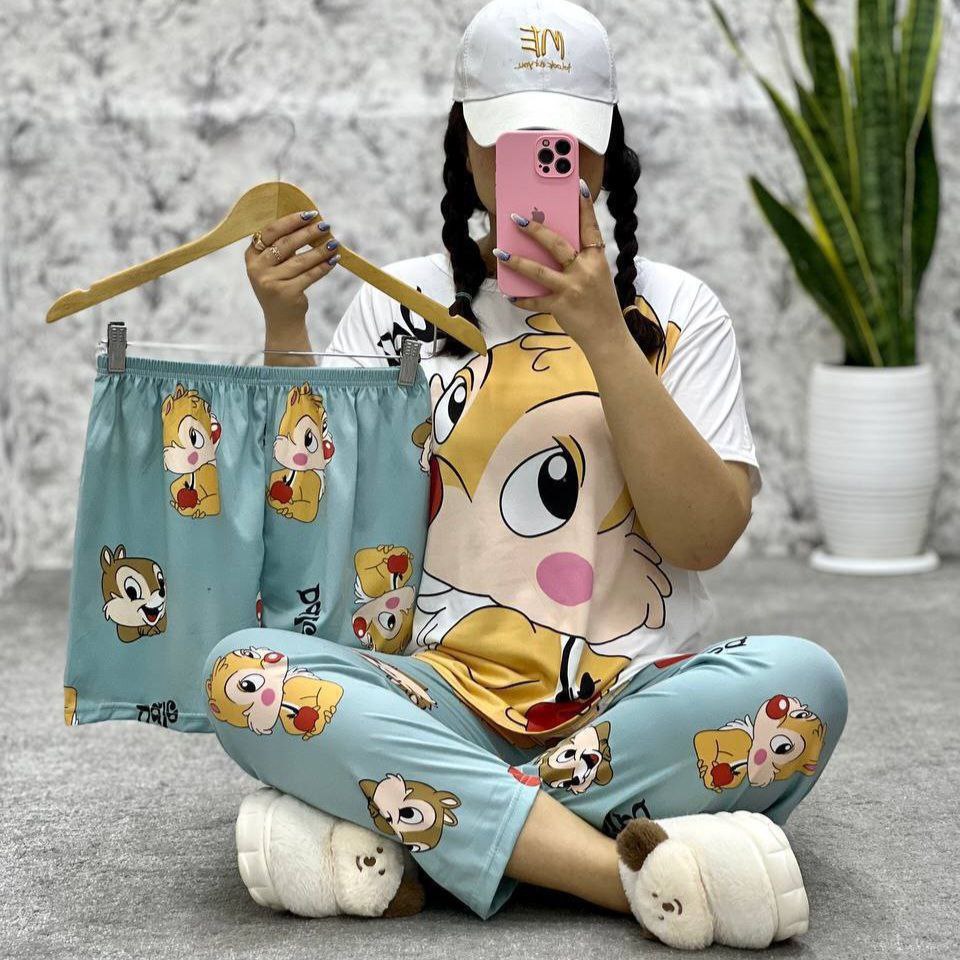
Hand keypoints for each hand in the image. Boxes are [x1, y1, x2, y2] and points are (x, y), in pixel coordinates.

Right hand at [245, 210, 341, 323]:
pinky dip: (323, 267)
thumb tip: (308, 222)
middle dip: (308, 233)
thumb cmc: (280, 285)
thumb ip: (282, 246)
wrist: (281, 319)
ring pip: (300, 261)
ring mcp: (270, 282)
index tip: (309, 214)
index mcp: (252, 256)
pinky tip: (333, 260)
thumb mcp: (274, 265)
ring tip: (334, 243)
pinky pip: (309, 276)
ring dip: (320, 250)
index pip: (271, 231)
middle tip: (325, 225)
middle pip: (286, 244)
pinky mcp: (286, 293)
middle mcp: (257, 268)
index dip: (291, 221)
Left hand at [492, 179, 623, 348]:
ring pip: (538, 271)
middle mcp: (584, 270)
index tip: (578, 186)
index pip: (591, 226)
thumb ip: (581, 261)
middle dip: (534, 229)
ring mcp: (571, 288)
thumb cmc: (602, 304)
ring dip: (516, 262)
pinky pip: (535, 300)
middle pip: (556, 244)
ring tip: (500, 253)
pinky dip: (522, 299)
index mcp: (597, 259)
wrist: (608, 335)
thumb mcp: (598, 276)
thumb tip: (554, 249)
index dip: (585, 205)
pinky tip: (510, 295)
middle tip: (516, 219)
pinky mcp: (560, 306)